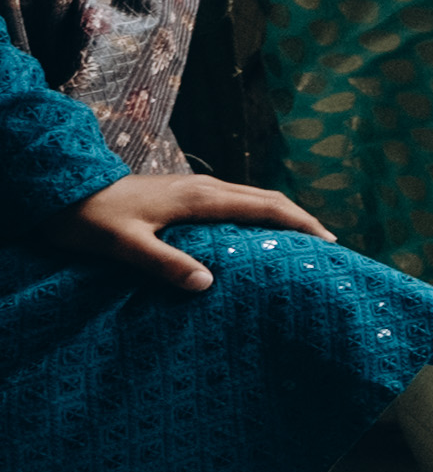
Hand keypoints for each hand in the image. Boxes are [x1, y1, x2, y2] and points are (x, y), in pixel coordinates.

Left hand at [60, 167, 335, 294]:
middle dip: (301, 218)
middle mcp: (205, 187)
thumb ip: (165, 263)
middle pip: (267, 198)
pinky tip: (254, 233)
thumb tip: (207, 284)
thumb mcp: (125, 245)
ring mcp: (195, 187)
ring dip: (281, 215)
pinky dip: (258, 214)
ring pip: (252, 197)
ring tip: (299, 239)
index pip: (265, 207)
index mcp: (200, 198)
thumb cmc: (92, 220)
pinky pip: (236, 201)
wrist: (64, 189)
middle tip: (327, 244)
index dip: (300, 222)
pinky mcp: (185, 193)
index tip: (328, 240)